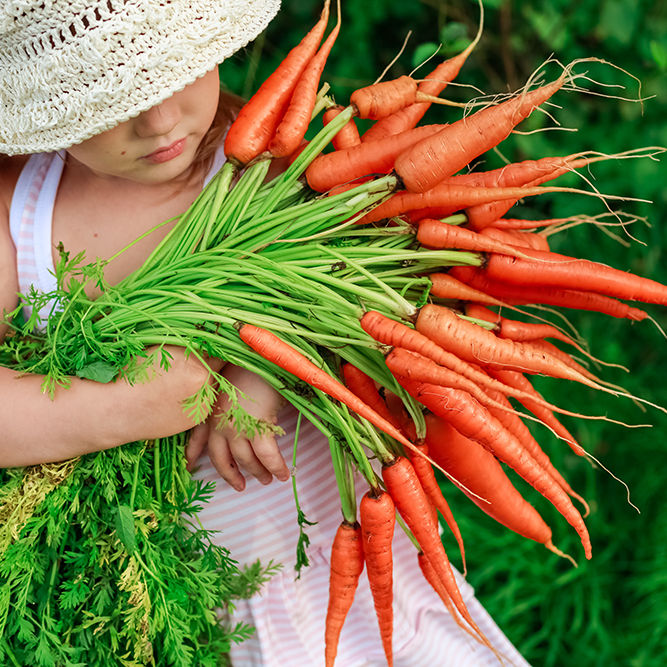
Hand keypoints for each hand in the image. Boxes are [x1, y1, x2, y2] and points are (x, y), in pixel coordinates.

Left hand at [185, 365, 289, 490]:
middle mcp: (219, 420)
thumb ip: (226, 395)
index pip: (197, 436)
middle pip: (220, 457)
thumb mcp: (229, 378)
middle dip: (230, 474)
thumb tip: (236, 405)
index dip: (193, 454)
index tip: (189, 467)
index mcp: (210, 408)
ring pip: (245, 459)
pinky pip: (267, 455)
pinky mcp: (256, 426)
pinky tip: (284, 474)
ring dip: (257, 472)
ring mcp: (236, 425)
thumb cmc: (248, 361)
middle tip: (239, 486)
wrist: (260, 353)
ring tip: (267, 480)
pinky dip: (275, 467)